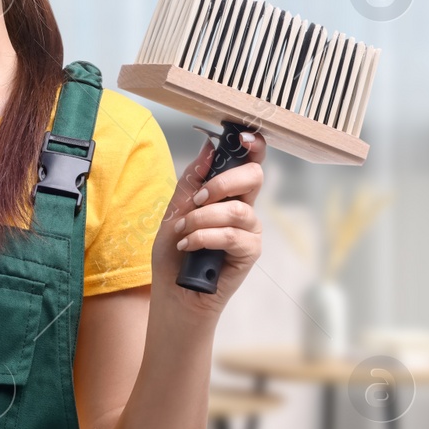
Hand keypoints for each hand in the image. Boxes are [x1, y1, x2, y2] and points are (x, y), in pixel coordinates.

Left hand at [152, 131, 265, 306]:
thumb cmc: (174, 252)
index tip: (243, 137)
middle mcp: (244, 207)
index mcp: (228, 193)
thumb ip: (192, 180)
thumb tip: (209, 147)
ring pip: (238, 209)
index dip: (253, 146)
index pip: (249, 162)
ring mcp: (249, 230)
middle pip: (254, 176)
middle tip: (198, 199)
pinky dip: (205, 237)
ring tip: (183, 232)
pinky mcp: (250, 251)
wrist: (174, 291)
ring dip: (202, 219)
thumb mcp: (175, 210)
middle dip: (223, 182)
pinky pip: (233, 236)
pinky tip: (189, 246)